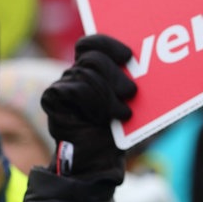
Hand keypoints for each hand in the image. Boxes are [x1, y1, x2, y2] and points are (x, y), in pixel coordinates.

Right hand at [42, 34, 136, 182]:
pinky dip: (96, 103)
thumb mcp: (127, 100)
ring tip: (121, 112)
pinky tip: (105, 118)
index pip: (92, 43)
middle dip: (116, 74)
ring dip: (109, 95)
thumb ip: (129, 79)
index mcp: (91, 68)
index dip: (109, 44)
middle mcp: (75, 73)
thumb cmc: (115, 129)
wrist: (97, 158)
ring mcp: (62, 84)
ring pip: (87, 73)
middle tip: (131, 91)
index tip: (128, 56)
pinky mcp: (53, 97)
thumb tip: (150, 61)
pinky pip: (76, 89)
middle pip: (93, 57)